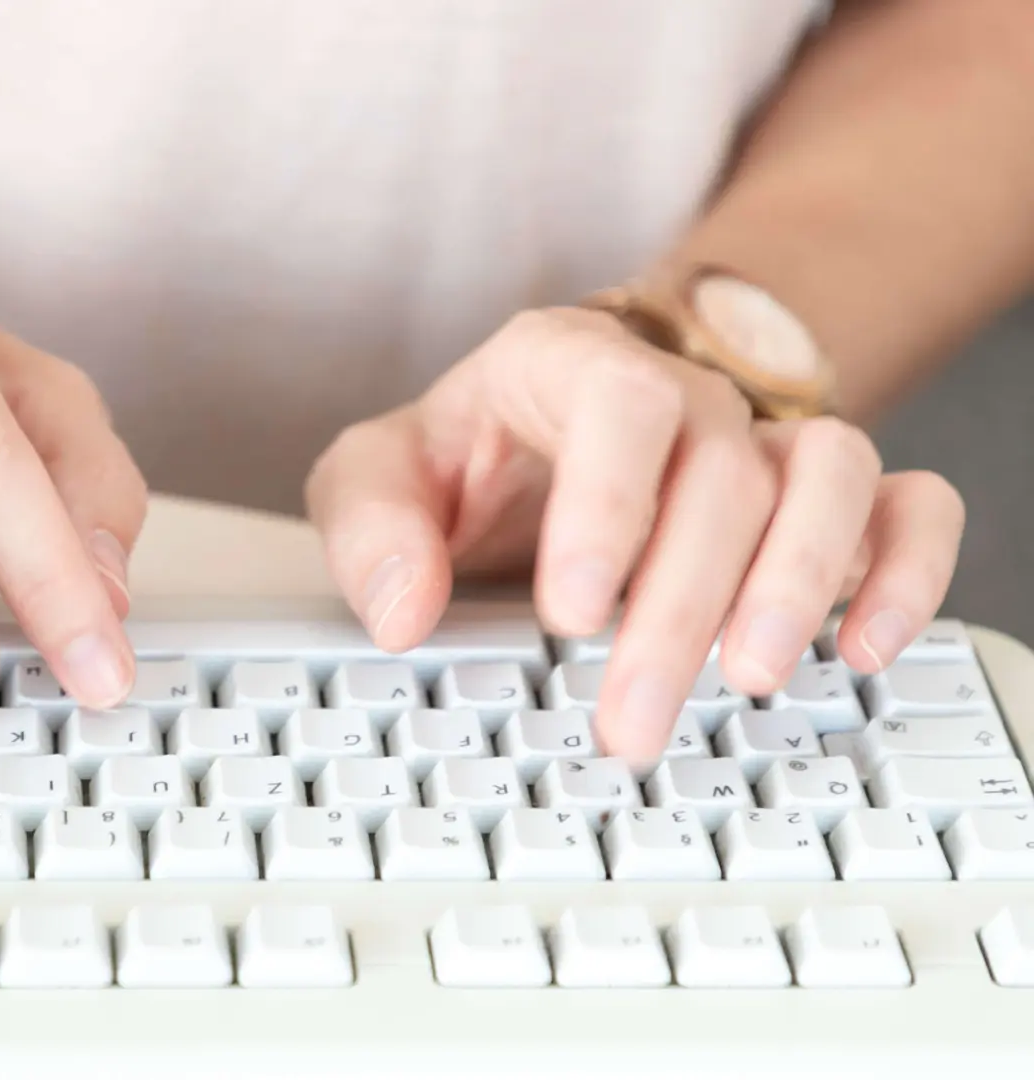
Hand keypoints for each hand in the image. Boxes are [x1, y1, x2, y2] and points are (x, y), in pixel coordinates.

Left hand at [306, 307, 963, 759]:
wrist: (539, 431)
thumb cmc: (461, 458)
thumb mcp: (378, 476)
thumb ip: (371, 528)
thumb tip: (402, 612)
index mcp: (566, 365)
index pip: (621, 399)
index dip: (609, 504)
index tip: (574, 611)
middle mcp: (679, 392)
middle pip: (721, 470)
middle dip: (680, 607)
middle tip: (631, 717)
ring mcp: (758, 440)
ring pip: (828, 473)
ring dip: (801, 580)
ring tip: (748, 678)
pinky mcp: (818, 499)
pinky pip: (905, 504)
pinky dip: (903, 568)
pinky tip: (861, 648)